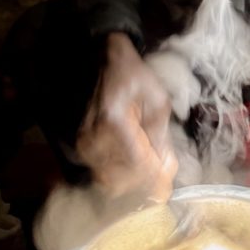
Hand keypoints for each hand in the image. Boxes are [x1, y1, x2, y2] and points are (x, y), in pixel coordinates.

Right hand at [76, 32, 176, 197]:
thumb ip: (160, 135)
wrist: (105, 61)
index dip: (153, 179)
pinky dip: (120, 175)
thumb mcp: (158, 99)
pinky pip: (102, 172)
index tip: (166, 188)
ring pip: (110, 180)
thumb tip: (165, 167)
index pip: (136, 163)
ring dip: (131, 182)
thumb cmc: (134, 76)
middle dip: (143, 184)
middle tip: (160, 183)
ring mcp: (85, 142)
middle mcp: (95, 135)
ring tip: (149, 175)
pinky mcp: (82, 146)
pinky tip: (134, 168)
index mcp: (115, 121)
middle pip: (121, 178)